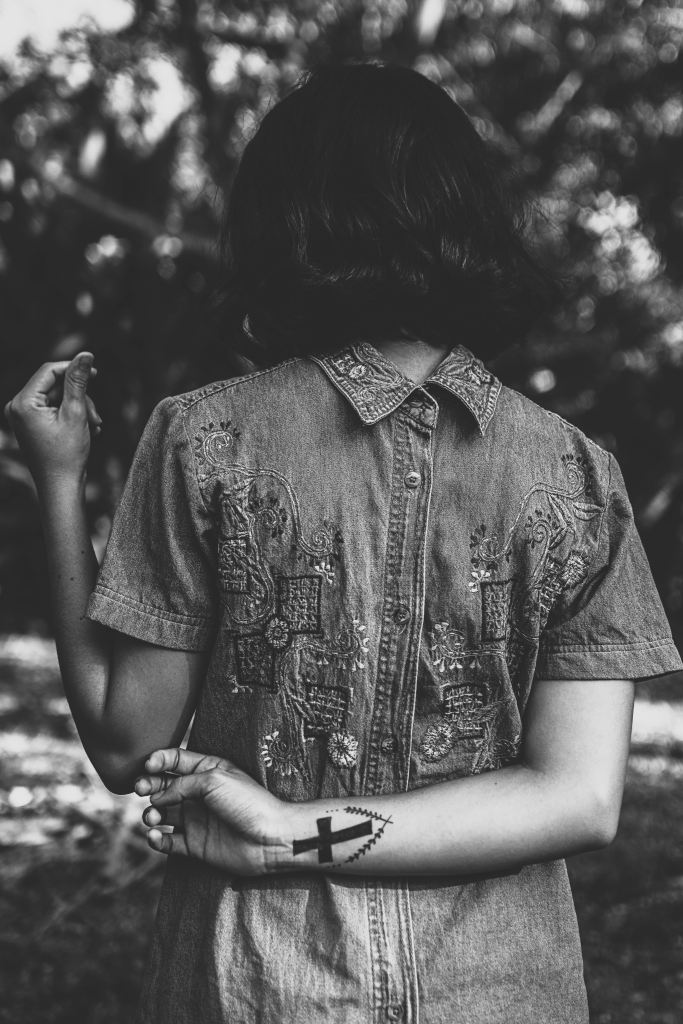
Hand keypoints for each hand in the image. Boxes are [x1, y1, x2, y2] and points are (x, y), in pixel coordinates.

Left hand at [3, 352, 101, 488]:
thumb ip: (78, 382)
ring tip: (94, 426)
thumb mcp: (76, 413)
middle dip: (79, 398)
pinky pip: (54, 409)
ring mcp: (23, 416)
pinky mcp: (31, 424)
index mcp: (23, 403)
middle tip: (96, 417)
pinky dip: (72, 416)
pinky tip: (86, 430)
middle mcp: (17, 407)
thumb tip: (85, 354)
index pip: (49, 371)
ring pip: (58, 398)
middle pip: (54, 385)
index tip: (96, 372)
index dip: (73, 369)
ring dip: (79, 408)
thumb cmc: (67, 454)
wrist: (60, 487)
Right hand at [135, 748, 292, 875]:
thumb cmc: (247, 802)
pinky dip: (157, 839)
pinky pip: (168, 841)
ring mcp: (196, 819)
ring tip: (153, 816)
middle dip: (148, 785)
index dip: (159, 760)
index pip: (176, 760)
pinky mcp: (194, 844)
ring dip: (150, 813)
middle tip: (141, 789)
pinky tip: (156, 835)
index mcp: (207, 771)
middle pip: (163, 785)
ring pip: (162, 813)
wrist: (268, 839)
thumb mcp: (213, 780)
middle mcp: (199, 794)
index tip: (148, 765)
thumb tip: (157, 796)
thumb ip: (181, 784)